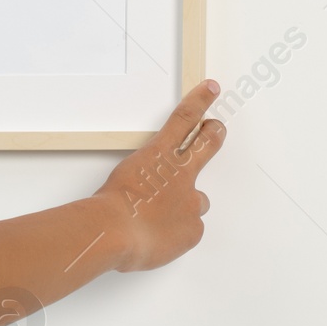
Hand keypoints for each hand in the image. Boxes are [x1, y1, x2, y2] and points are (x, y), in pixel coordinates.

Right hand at [93, 79, 225, 271]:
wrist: (115, 232)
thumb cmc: (110, 205)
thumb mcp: (122, 180)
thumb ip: (142, 180)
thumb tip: (151, 191)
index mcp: (159, 155)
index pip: (183, 120)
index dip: (200, 102)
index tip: (210, 88)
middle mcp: (181, 173)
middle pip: (207, 145)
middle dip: (214, 134)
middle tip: (216, 128)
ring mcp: (191, 200)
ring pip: (197, 201)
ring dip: (185, 205)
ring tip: (160, 219)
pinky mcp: (194, 228)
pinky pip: (190, 229)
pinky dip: (177, 233)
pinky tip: (159, 237)